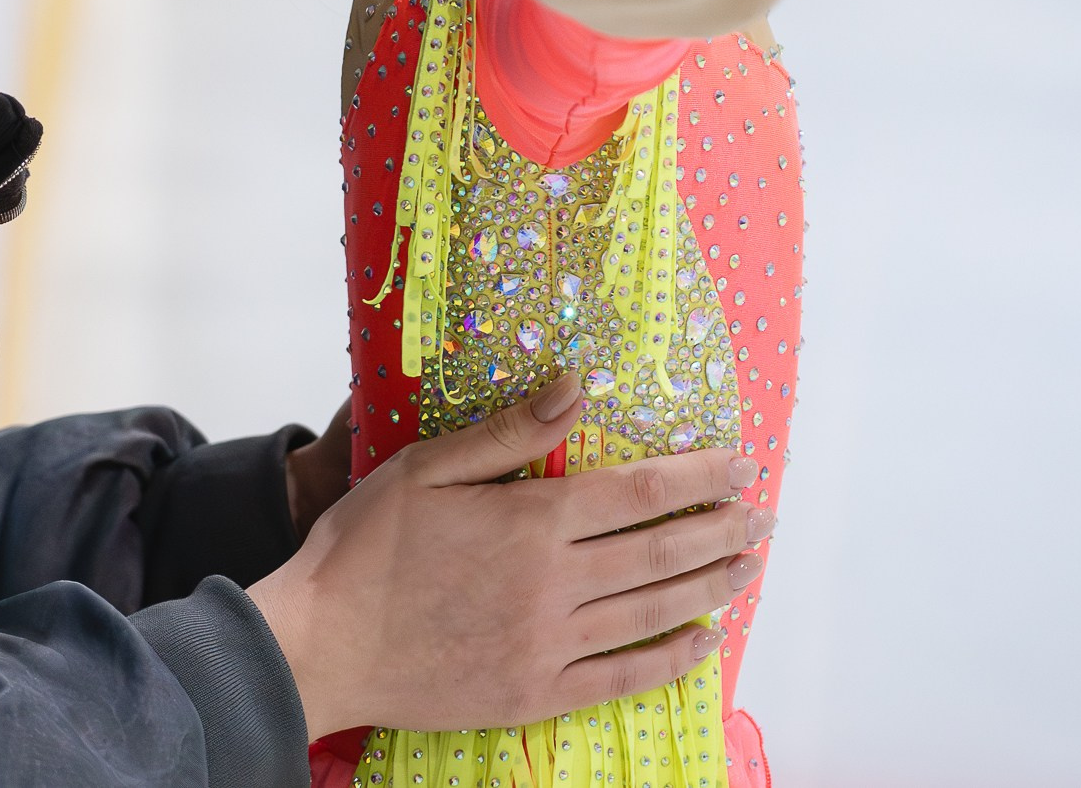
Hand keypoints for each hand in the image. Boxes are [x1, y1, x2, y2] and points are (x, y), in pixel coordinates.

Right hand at [246, 374, 773, 737]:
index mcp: (531, 520)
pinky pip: (623, 678)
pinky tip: (701, 640)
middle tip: (761, 515)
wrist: (320, 646)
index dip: (698, 476)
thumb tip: (578, 386)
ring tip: (747, 566)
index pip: (640, 490)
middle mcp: (553, 584)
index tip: (740, 465)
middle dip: (720, 529)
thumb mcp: (427, 467)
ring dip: (710, 586)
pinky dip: (671, 658)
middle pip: (660, 550)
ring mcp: (549, 645)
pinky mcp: (536, 693)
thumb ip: (510, 431)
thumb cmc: (364, 547)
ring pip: (652, 611)